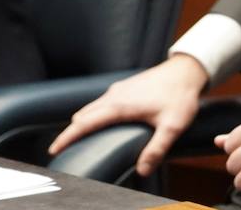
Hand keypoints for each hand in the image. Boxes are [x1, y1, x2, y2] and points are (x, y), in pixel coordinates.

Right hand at [48, 54, 206, 175]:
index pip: (85, 123)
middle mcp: (114, 95)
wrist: (188, 69)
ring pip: (91, 107)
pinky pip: (100, 102)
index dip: (67, 137)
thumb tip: (142, 171)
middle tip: (62, 151)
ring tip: (76, 141)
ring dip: (81, 122)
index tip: (53, 150)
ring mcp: (118, 89)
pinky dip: (92, 114)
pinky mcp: (124, 87)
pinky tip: (98, 124)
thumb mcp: (173, 125)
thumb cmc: (181, 96)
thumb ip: (157, 148)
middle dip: (70, 132)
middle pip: (83, 115)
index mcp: (120, 105)